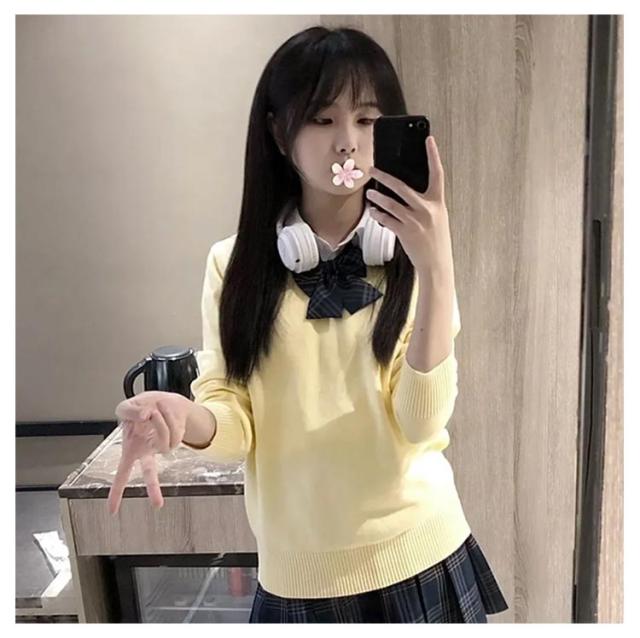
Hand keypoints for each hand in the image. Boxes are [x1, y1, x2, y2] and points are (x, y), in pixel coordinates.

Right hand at [107, 391, 191, 514]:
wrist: (163, 400)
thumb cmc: (141, 408)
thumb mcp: (126, 407)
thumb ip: (129, 411)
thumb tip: (144, 416)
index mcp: (131, 448)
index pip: (122, 473)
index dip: (116, 492)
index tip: (112, 511)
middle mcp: (147, 451)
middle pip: (149, 472)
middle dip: (153, 488)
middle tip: (157, 505)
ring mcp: (162, 445)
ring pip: (162, 433)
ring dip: (159, 416)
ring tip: (154, 409)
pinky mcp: (175, 437)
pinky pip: (173, 426)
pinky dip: (169, 414)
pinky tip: (165, 410)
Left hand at [365, 135, 453, 275]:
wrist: (436, 263)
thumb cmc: (436, 240)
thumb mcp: (437, 218)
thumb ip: (426, 204)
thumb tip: (407, 192)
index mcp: (438, 202)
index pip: (437, 173)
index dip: (433, 155)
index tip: (428, 139)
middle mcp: (427, 209)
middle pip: (402, 186)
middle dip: (384, 177)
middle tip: (373, 170)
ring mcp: (415, 220)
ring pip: (390, 203)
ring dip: (377, 197)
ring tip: (369, 193)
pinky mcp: (404, 232)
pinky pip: (387, 219)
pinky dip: (379, 215)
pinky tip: (373, 212)